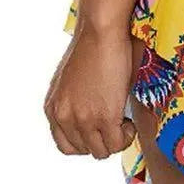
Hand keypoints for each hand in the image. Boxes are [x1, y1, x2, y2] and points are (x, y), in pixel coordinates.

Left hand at [44, 25, 137, 158]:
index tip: (100, 130)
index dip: (87, 140)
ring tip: (124, 121)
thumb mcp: (72, 81)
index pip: (66, 145)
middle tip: (116, 123)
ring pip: (101, 151)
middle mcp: (64, 117)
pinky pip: (117, 143)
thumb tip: (95, 110)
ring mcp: (83, 119)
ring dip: (116, 140)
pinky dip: (126, 137)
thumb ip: (76, 102)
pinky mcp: (104, 117)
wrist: (100, 32)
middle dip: (102, 140)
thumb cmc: (92, 46)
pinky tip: (129, 121)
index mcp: (54, 108)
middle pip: (84, 150)